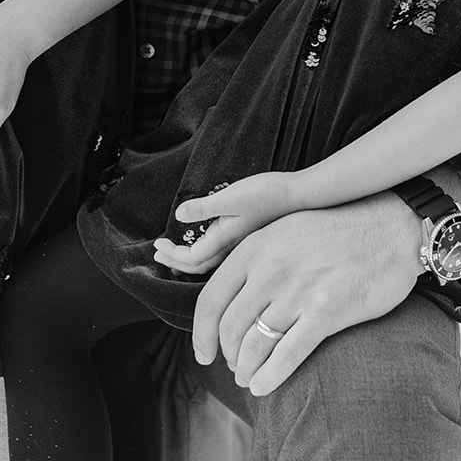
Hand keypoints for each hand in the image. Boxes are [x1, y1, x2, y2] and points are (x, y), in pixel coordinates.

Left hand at [153, 172, 298, 274]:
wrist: (303, 197)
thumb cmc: (269, 194)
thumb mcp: (233, 196)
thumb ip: (205, 207)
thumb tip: (179, 215)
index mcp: (226, 240)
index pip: (192, 259)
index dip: (172, 255)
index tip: (157, 246)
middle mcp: (234, 249)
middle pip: (200, 266)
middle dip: (177, 261)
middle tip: (161, 254)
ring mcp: (243, 247)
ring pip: (212, 263)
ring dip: (191, 260)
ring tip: (178, 255)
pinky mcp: (251, 239)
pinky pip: (224, 255)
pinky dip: (208, 253)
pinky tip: (208, 243)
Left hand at [191, 191, 423, 396]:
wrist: (389, 228)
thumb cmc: (338, 230)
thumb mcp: (286, 230)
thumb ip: (257, 258)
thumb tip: (234, 295)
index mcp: (256, 247)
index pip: (211, 299)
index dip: (201, 334)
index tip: (204, 353)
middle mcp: (270, 269)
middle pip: (230, 328)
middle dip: (228, 356)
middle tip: (235, 368)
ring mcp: (297, 292)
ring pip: (254, 345)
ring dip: (247, 370)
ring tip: (249, 378)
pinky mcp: (326, 312)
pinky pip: (286, 356)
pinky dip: (270, 377)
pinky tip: (263, 387)